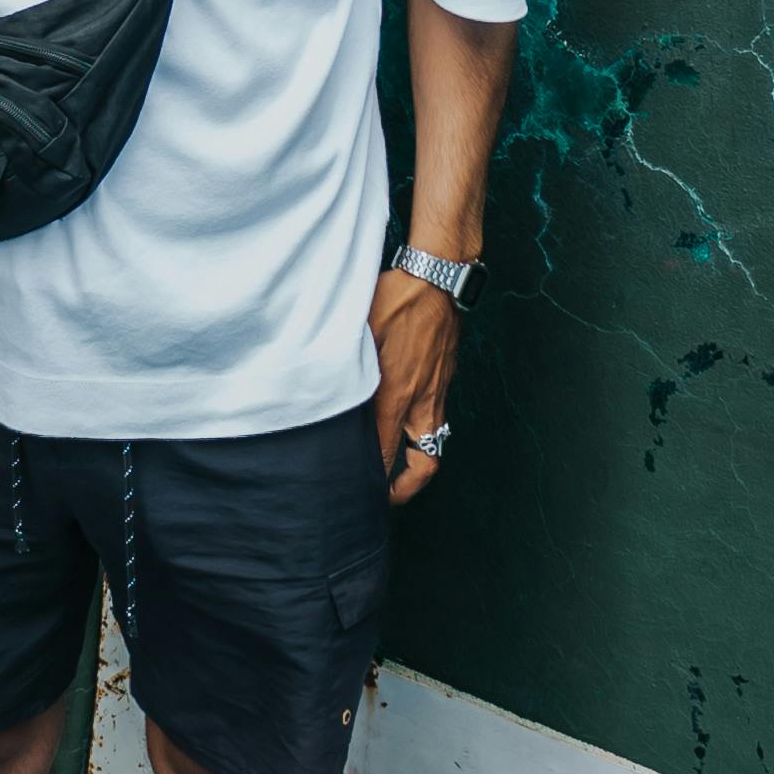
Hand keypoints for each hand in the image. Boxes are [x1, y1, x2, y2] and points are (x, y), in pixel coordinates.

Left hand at [369, 266, 460, 506]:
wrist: (439, 277)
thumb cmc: (396, 298)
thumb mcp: (361, 331)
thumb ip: (347, 366)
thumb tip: (327, 388)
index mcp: (396, 392)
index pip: (385, 451)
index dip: (374, 478)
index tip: (360, 492)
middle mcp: (422, 399)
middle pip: (424, 462)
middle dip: (406, 487)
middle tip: (386, 495)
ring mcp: (438, 390)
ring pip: (434, 442)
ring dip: (418, 461)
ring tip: (398, 470)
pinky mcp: (445, 377)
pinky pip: (437, 417)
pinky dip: (423, 431)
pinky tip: (404, 421)